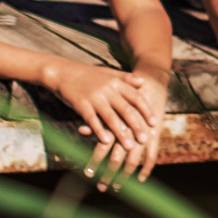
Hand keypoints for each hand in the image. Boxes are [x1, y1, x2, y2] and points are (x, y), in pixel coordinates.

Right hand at [52, 61, 163, 186]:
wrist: (63, 71)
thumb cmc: (87, 75)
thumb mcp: (108, 73)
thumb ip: (125, 78)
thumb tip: (143, 82)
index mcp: (116, 82)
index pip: (136, 97)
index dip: (146, 111)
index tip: (154, 123)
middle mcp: (108, 89)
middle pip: (126, 110)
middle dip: (137, 126)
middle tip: (145, 140)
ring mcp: (94, 96)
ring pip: (111, 117)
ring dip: (121, 133)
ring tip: (129, 146)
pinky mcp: (81, 104)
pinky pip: (92, 119)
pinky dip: (99, 130)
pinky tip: (106, 141)